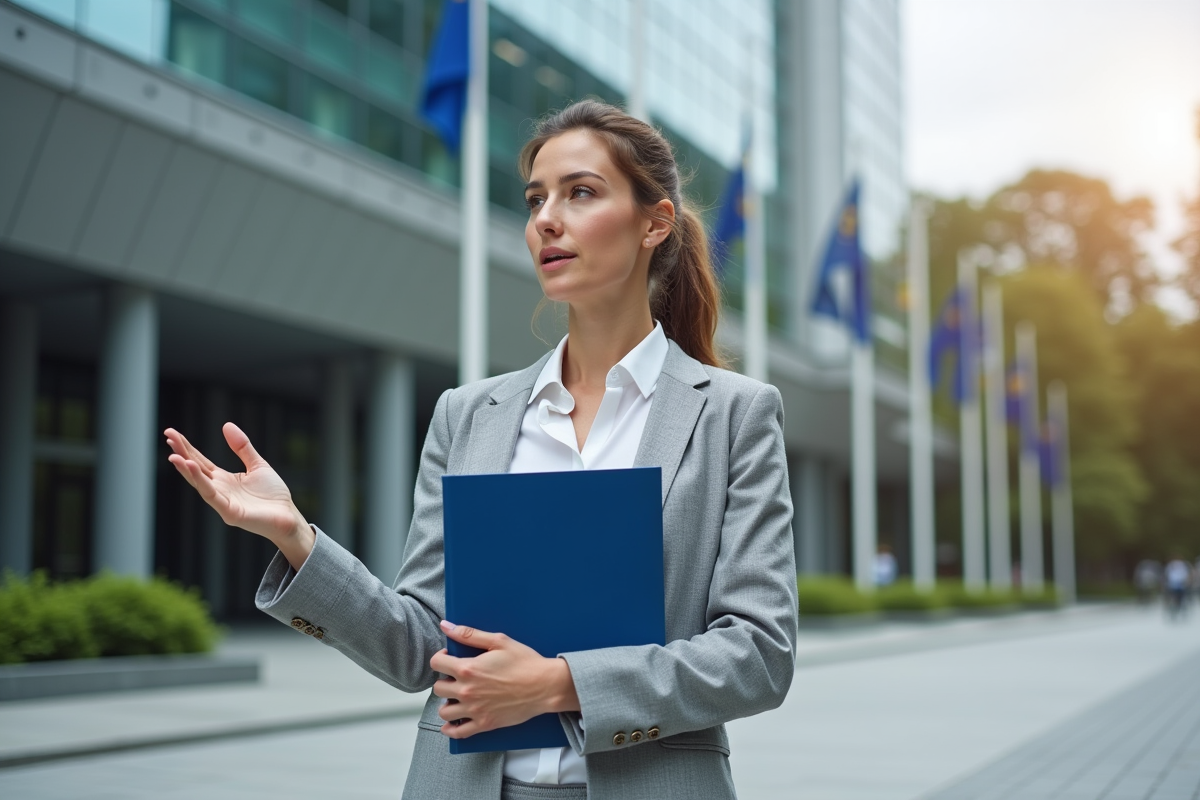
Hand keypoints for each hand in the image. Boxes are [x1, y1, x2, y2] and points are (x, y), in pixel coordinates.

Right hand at [164, 423, 313, 568]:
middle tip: (168, 436)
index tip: (172, 434)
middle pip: (195, 469)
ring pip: (199, 483)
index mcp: (223, 479)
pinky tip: (192, 468)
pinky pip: (211, 495)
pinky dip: (201, 482)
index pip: (200, 461)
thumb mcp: (257, 465)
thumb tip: (226, 425)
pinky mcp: (229, 512)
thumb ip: (242, 447)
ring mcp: (222, 502)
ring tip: (174, 455)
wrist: (288, 516)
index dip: (187, 448)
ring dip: (186, 469)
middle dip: (181, 453)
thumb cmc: (273, 495)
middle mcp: (219, 490)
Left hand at [430, 621, 579, 738]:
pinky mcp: (485, 724)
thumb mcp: (498, 641)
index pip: (436, 664)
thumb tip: (446, 626)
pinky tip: (452, 723)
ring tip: (457, 698)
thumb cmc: (525, 662)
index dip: (440, 658)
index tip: (449, 658)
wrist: (545, 685)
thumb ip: (469, 634)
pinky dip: (450, 730)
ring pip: (444, 712)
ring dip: (447, 704)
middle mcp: (467, 691)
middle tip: (457, 679)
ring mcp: (475, 710)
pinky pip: (458, 732)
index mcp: (468, 669)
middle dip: (445, 681)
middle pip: (438, 689)